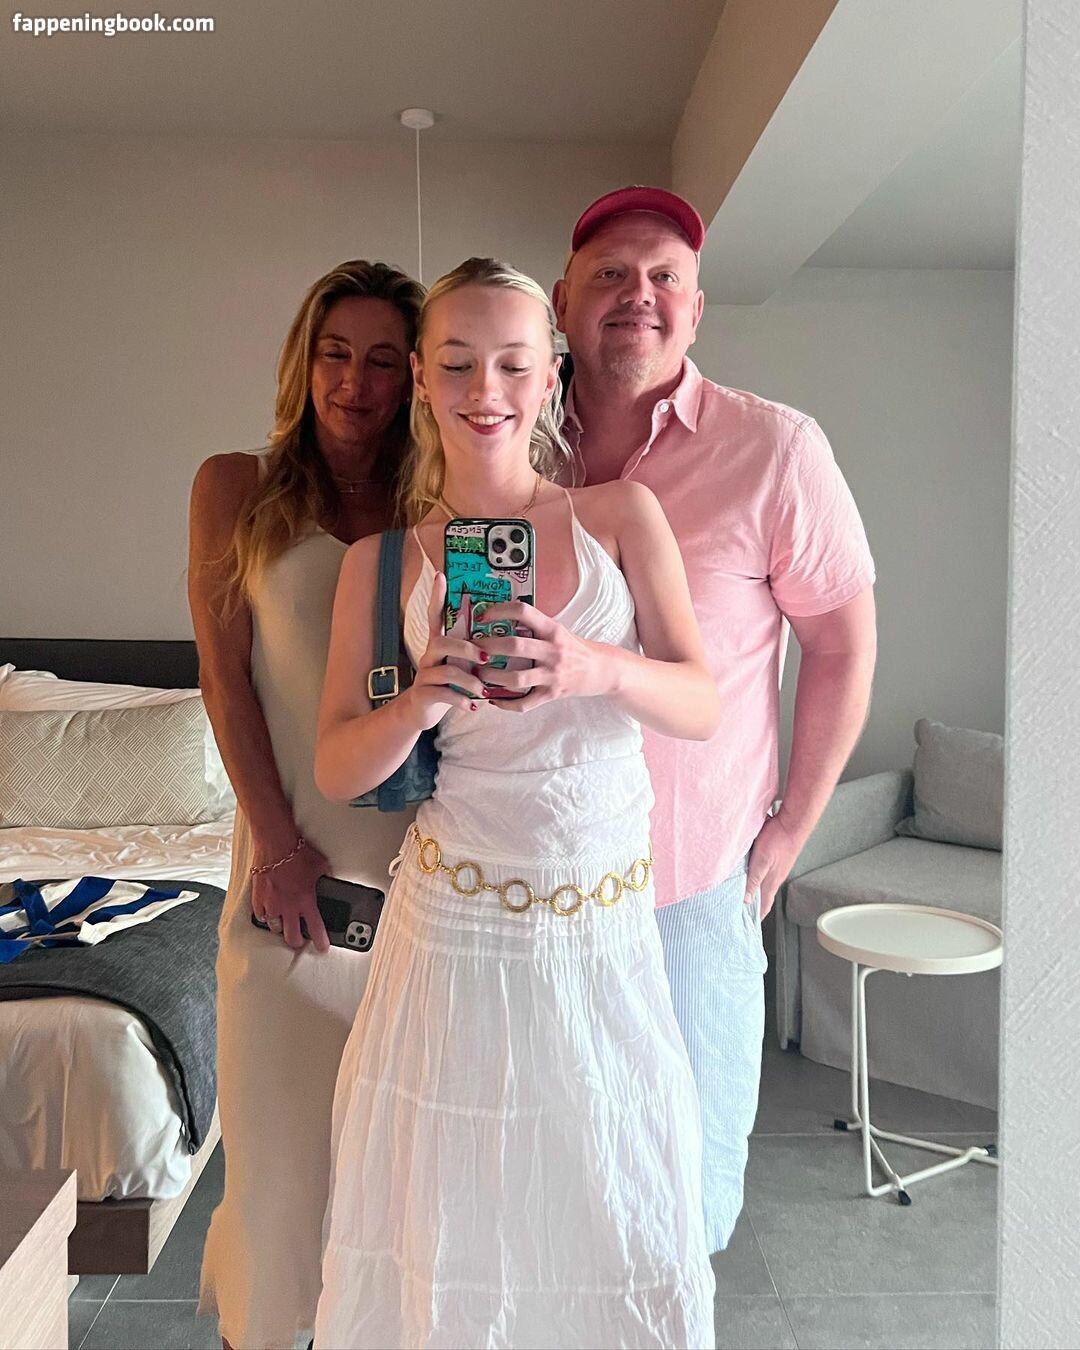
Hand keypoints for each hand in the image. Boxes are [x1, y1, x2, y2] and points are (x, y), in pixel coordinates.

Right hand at [251, 840, 330, 951]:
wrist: (276, 843)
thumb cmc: (296, 852)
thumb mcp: (320, 865)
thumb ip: (323, 876)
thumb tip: (327, 877)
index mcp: (306, 901)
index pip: (316, 928)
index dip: (320, 941)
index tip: (321, 947)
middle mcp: (288, 906)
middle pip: (291, 937)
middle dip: (297, 942)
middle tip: (299, 941)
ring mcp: (271, 904)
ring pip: (274, 927)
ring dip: (280, 927)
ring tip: (284, 924)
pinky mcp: (258, 898)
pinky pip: (260, 914)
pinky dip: (264, 915)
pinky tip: (267, 913)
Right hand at [400, 572, 486, 729]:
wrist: (422, 711)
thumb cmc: (448, 683)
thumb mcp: (458, 664)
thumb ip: (472, 651)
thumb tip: (501, 638)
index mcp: (439, 644)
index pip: (435, 615)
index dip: (436, 596)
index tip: (440, 576)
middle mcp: (429, 656)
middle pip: (441, 642)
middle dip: (466, 649)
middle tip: (486, 659)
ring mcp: (424, 675)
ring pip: (445, 671)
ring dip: (469, 680)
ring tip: (483, 690)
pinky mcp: (423, 694)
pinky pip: (442, 694)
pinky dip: (461, 700)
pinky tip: (473, 706)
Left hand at [472, 601, 608, 711]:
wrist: (602, 670)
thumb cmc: (575, 648)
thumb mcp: (558, 632)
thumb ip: (534, 628)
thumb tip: (501, 622)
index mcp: (552, 630)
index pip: (523, 612)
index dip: (500, 611)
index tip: (482, 616)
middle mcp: (553, 650)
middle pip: (515, 646)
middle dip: (489, 647)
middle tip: (473, 649)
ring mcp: (553, 674)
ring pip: (516, 678)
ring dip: (492, 677)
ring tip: (479, 675)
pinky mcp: (553, 694)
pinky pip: (525, 703)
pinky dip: (506, 703)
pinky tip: (494, 699)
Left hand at [744, 813, 803, 919]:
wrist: (793, 822)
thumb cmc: (779, 839)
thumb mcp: (760, 862)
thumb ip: (753, 880)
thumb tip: (746, 900)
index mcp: (772, 881)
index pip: (764, 905)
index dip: (757, 915)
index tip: (750, 923)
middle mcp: (775, 876)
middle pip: (763, 894)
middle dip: (753, 903)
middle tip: (743, 910)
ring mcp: (777, 866)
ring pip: (763, 881)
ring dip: (754, 888)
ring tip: (744, 893)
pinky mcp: (776, 856)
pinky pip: (764, 869)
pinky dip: (756, 874)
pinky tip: (750, 869)